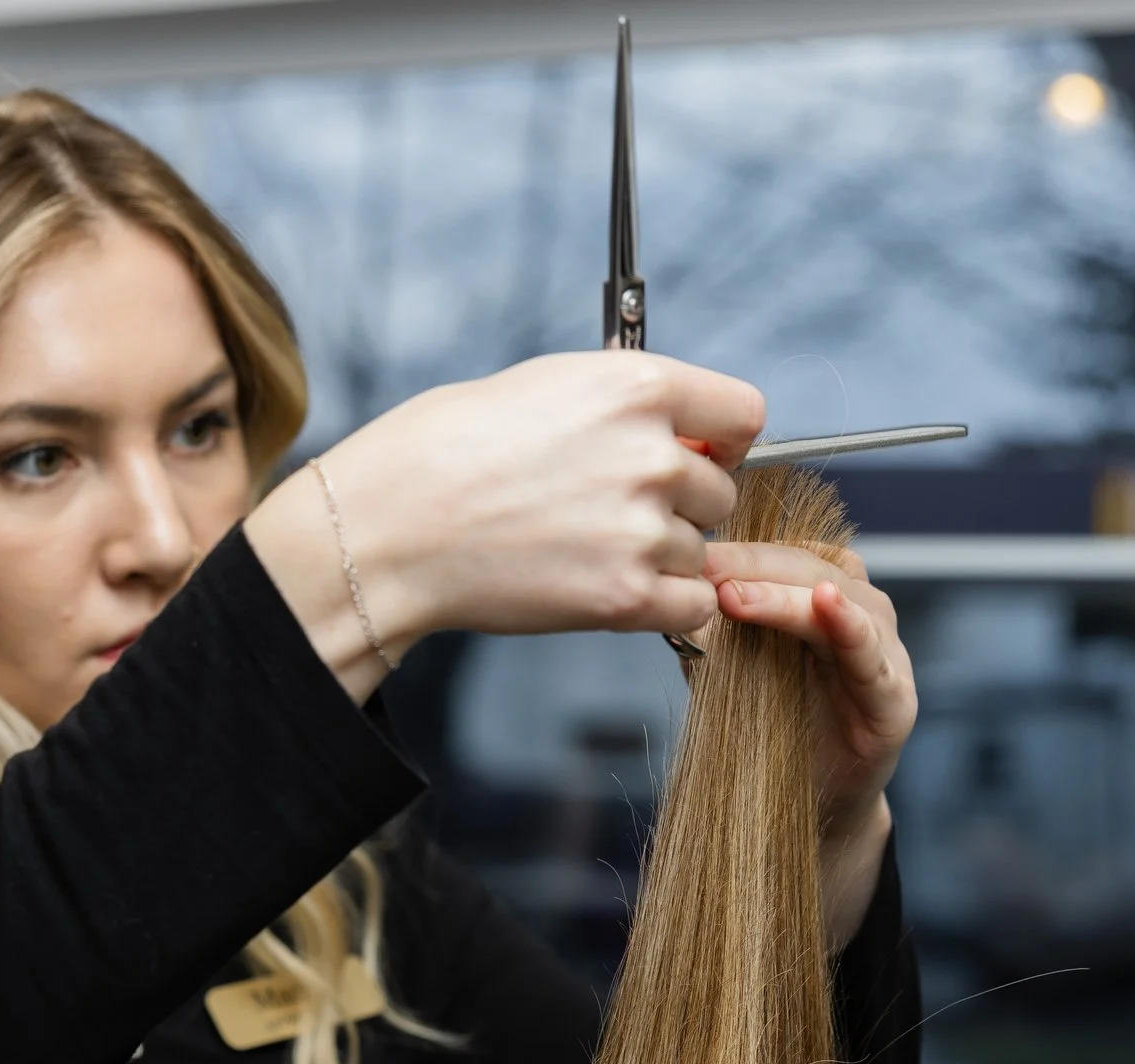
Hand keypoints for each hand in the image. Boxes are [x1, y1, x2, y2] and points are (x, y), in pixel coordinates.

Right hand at [247, 353, 764, 696]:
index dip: (721, 438)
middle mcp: (651, 456)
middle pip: (720, 491)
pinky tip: (614, 588)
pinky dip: (664, 604)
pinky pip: (691, 606)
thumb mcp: (545, 386)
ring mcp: (641, 530)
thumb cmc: (445, 451)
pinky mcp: (623, 597)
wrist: (390, 527)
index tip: (698, 452)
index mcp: (636, 386)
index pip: (743, 414)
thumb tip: (677, 430)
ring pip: (698, 551)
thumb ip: (623, 405)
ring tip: (586, 547)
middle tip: (611, 510)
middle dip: (679, 503)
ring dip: (659, 556)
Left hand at [703, 541, 913, 943]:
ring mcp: (885, 655)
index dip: (742, 551)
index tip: (692, 554)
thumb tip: (672, 595)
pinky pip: (873, 656)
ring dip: (787, 594)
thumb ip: (715, 636)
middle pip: (812, 568)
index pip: (788, 554)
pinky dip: (851, 626)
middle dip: (755, 567)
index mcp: (824, 601)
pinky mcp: (896, 700)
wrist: (806, 810)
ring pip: (843, 602)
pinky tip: (826, 605)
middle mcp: (862, 615)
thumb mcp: (735, 675)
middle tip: (705, 570)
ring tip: (738, 593)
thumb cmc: (772, 736)